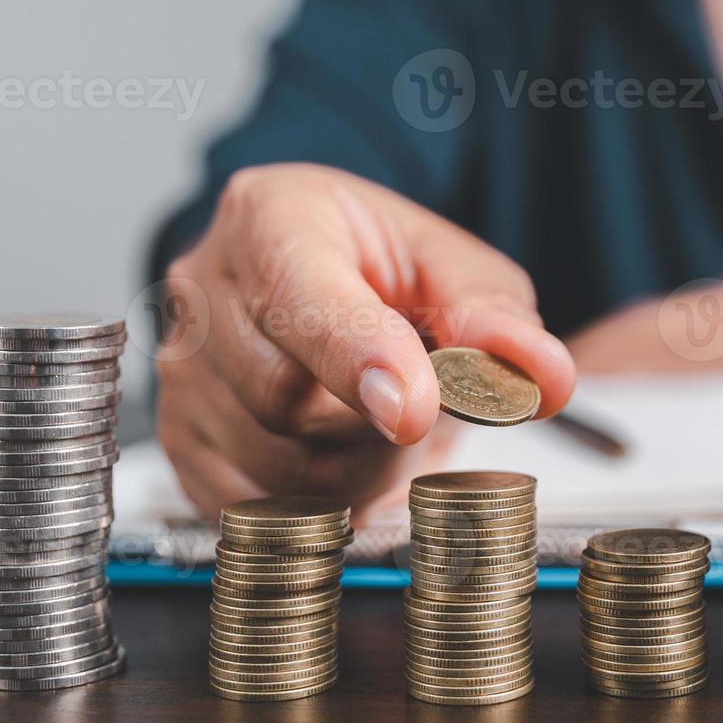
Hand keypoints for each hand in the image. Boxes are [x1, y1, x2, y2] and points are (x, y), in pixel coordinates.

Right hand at [156, 163, 575, 520]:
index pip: (301, 295)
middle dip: (374, 420)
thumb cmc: (382, 272)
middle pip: (284, 396)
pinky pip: (255, 505)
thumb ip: (495, 317)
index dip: (357, 357)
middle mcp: (203, 288)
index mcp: (270, 217)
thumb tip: (541, 377)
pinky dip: (319, 497)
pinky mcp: (181, 443)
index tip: (413, 409)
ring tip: (380, 420)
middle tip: (419, 402)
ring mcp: (180, 371)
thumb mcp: (454, 270)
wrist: (322, 283)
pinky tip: (342, 452)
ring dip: (356, 465)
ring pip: (275, 463)